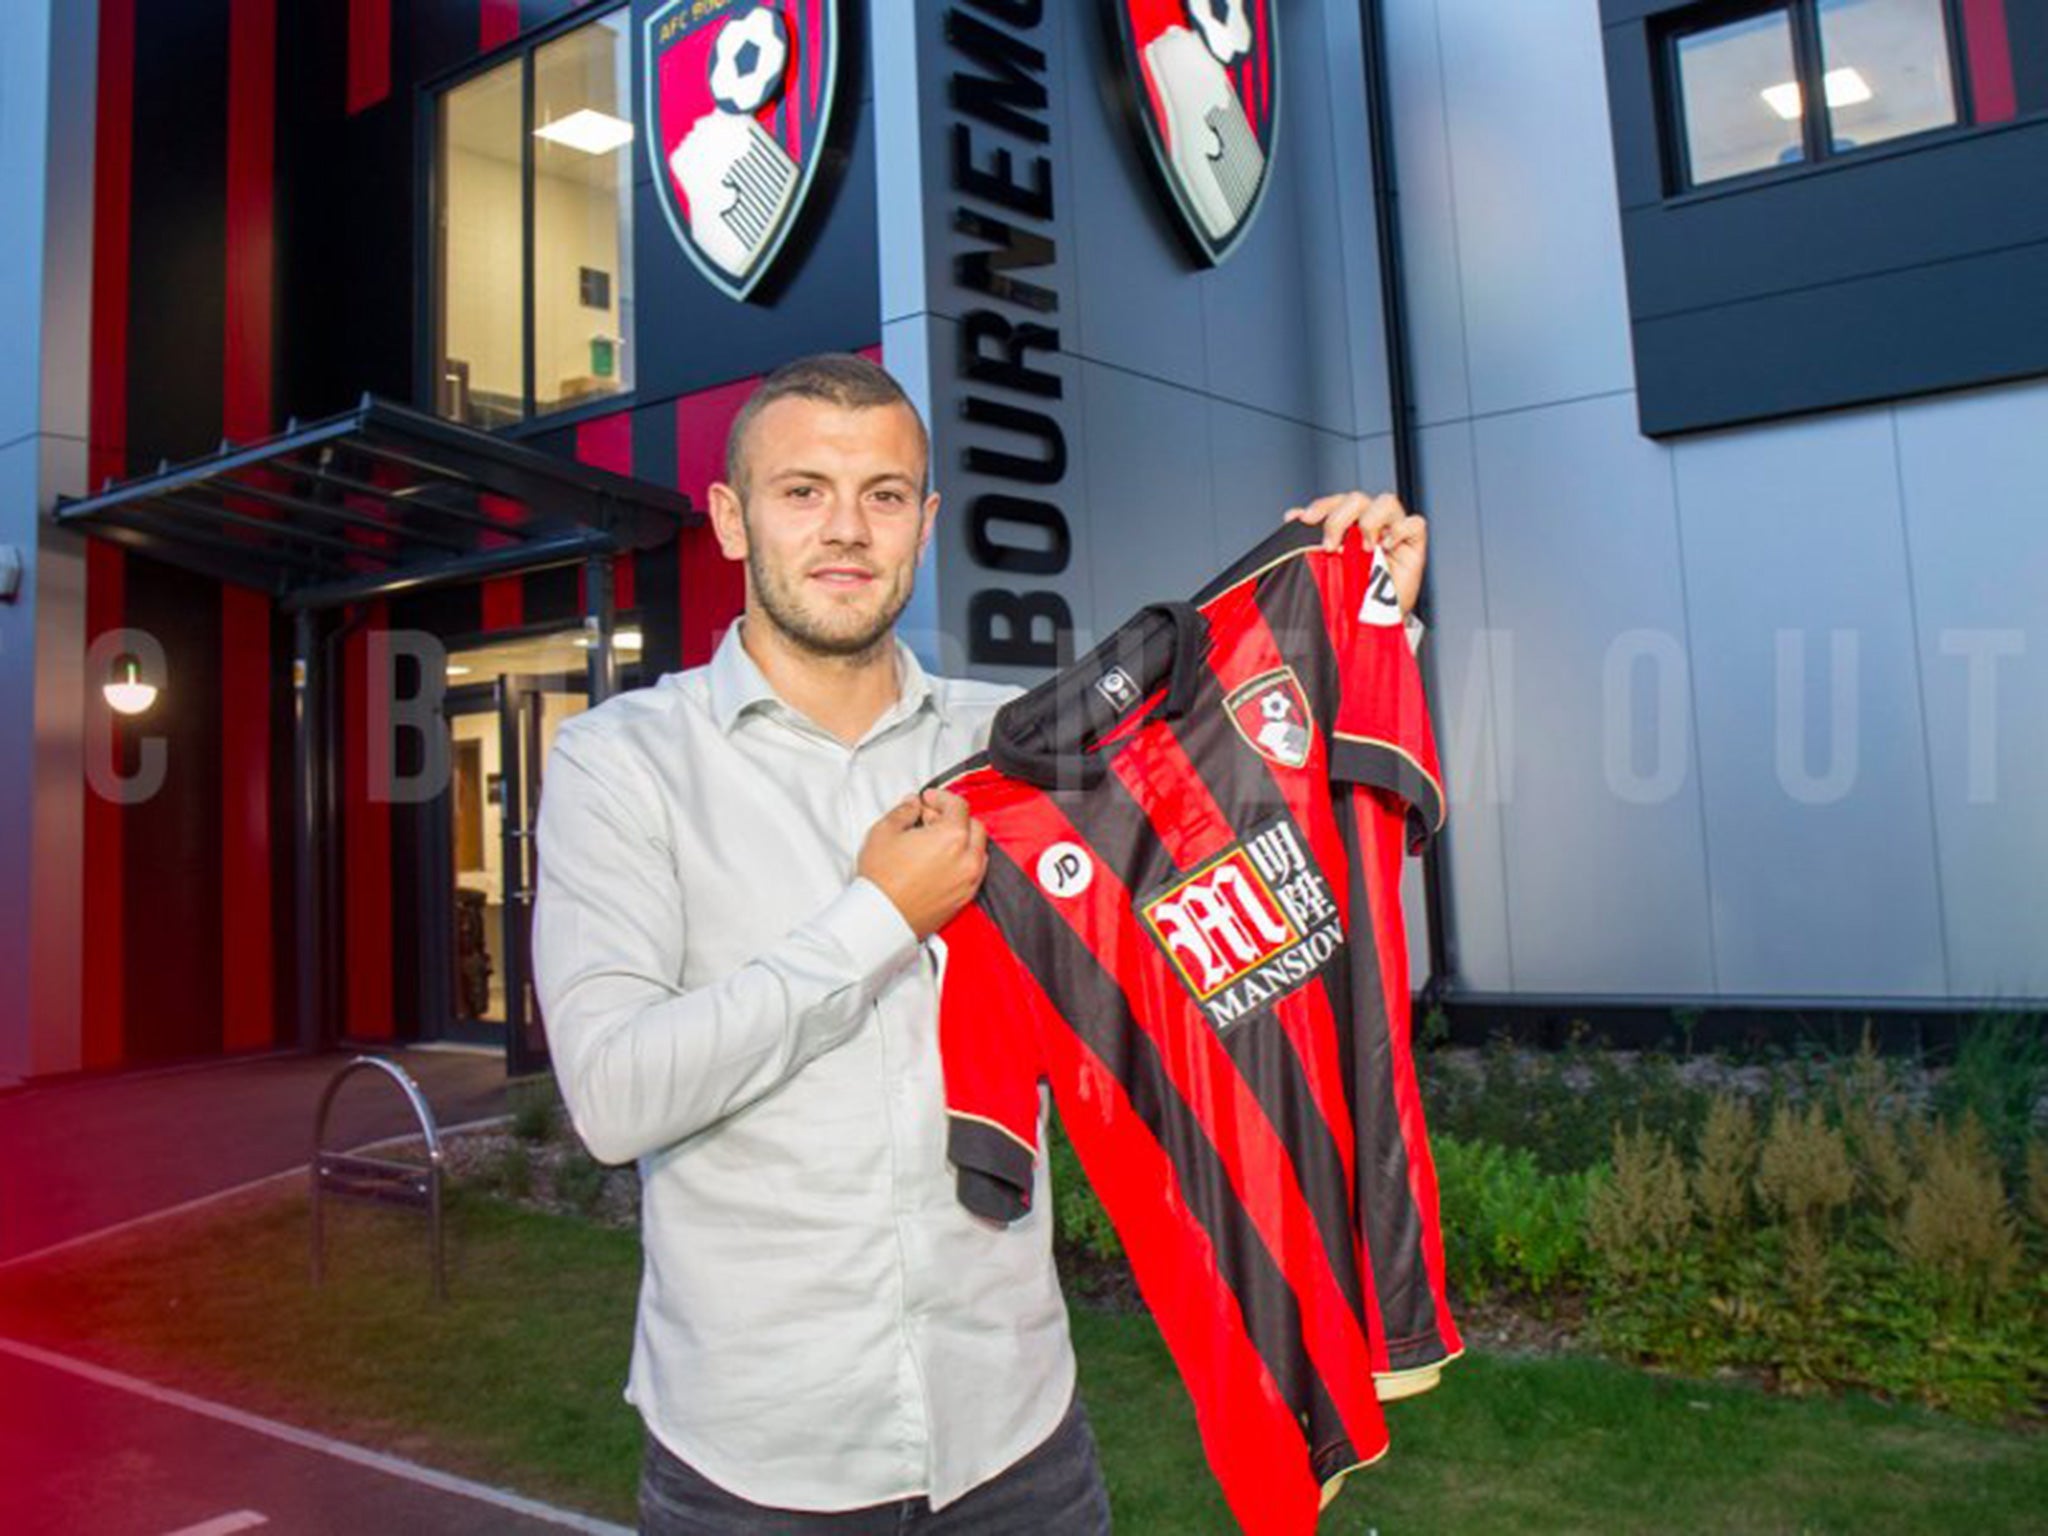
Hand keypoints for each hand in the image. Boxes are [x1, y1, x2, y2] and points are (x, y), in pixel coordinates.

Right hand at [857, 790, 989, 939]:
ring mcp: (968, 880)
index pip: (959, 806)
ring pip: (978, 849)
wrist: (882, 917)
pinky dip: (963, 861)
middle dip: (953, 818)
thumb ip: (903, 811)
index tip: (928, 799)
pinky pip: (974, 871)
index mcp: (952, 837)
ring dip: (962, 840)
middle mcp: (967, 858)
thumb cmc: (882, 880)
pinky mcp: (964, 898)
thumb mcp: (884, 832)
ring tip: (935, 842)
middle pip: (973, 826)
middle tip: (929, 819)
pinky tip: (941, 862)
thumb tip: (912, 805)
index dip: (942, 797)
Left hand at [1284, 491, 1427, 617]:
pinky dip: (1400, 530)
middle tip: (1331, 547)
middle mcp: (1370, 522)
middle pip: (1357, 499)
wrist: (1371, 622)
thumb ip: (1310, 540)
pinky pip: (1414, 523)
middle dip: (1339, 519)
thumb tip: (1292, 516)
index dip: (1321, 506)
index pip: (1335, 502)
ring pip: (1386, 502)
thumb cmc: (1350, 593)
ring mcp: (1393, 530)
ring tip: (1365, 548)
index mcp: (1348, 523)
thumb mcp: (1325, 566)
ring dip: (1370, 521)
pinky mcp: (1414, 543)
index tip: (1306, 519)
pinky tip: (1388, 545)